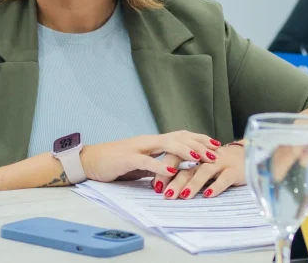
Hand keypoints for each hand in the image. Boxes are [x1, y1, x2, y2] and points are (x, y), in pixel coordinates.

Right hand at [80, 131, 220, 183]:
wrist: (91, 160)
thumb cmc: (116, 163)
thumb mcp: (142, 165)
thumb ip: (158, 165)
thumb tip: (176, 171)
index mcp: (152, 142)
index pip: (180, 136)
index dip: (199, 139)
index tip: (216, 145)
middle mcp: (148, 141)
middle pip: (178, 137)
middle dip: (198, 144)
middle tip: (216, 152)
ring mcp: (138, 147)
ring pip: (166, 145)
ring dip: (185, 151)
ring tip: (200, 158)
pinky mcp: (127, 158)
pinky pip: (146, 161)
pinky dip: (160, 166)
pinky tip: (173, 171)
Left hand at [156, 143, 244, 199]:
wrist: (248, 155)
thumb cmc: (218, 163)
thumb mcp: (199, 165)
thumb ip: (183, 173)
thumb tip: (159, 185)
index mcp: (194, 153)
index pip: (176, 158)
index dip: (165, 170)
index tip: (156, 186)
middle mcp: (205, 156)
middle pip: (187, 166)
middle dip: (175, 180)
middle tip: (166, 195)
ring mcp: (220, 162)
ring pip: (204, 171)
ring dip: (193, 184)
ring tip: (183, 196)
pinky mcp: (234, 170)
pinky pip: (224, 178)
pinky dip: (216, 186)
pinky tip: (208, 195)